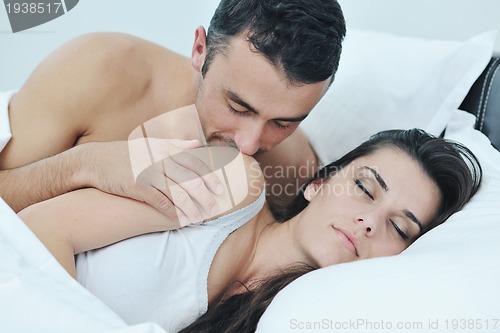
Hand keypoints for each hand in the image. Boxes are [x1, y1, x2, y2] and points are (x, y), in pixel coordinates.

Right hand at [81, 138, 224, 225]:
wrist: (94, 160)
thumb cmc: (125, 154)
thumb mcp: (151, 143)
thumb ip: (176, 144)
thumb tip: (197, 143)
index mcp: (165, 148)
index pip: (195, 163)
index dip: (210, 177)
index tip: (221, 189)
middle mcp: (160, 159)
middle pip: (191, 179)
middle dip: (205, 195)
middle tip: (216, 208)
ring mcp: (148, 172)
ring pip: (178, 192)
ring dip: (191, 207)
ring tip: (200, 218)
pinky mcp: (137, 186)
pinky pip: (160, 201)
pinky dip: (172, 212)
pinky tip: (180, 220)